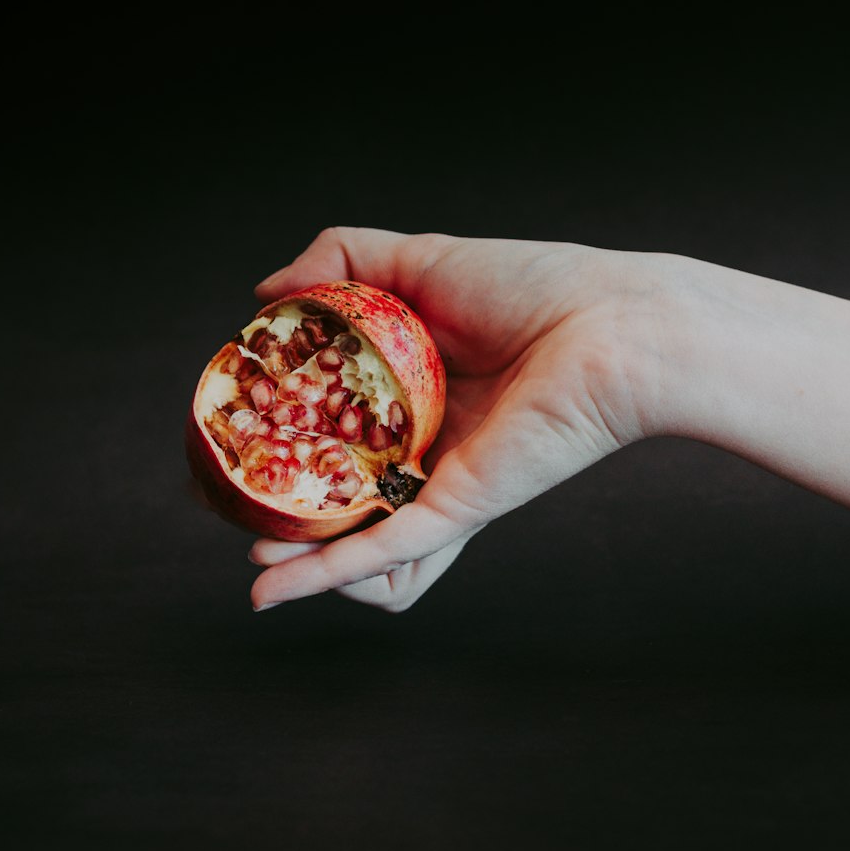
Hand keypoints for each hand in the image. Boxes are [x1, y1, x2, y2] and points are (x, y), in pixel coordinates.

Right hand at [248, 227, 648, 611]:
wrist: (615, 326)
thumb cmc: (538, 289)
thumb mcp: (420, 262)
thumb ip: (340, 262)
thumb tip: (263, 293)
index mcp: (416, 404)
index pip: (338, 439)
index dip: (284, 445)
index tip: (236, 439)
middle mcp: (425, 455)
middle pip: (346, 505)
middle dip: (286, 519)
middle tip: (234, 510)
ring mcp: (441, 488)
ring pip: (367, 557)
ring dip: (307, 570)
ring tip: (260, 558)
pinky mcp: (459, 507)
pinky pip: (383, 551)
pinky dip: (323, 575)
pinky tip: (269, 589)